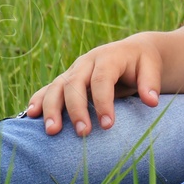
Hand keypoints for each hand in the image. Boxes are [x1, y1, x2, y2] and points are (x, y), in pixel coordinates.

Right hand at [25, 35, 161, 136]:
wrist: (133, 51)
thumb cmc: (143, 62)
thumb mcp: (152, 67)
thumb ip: (151, 83)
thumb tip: (151, 101)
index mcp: (108, 57)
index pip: (102, 80)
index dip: (104, 103)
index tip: (108, 126)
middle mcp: (87, 62)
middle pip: (74, 84)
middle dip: (76, 109)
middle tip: (83, 133)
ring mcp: (74, 70)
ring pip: (57, 86)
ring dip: (51, 108)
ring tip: (52, 131)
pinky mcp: (67, 78)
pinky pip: (49, 88)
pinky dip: (39, 100)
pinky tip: (31, 114)